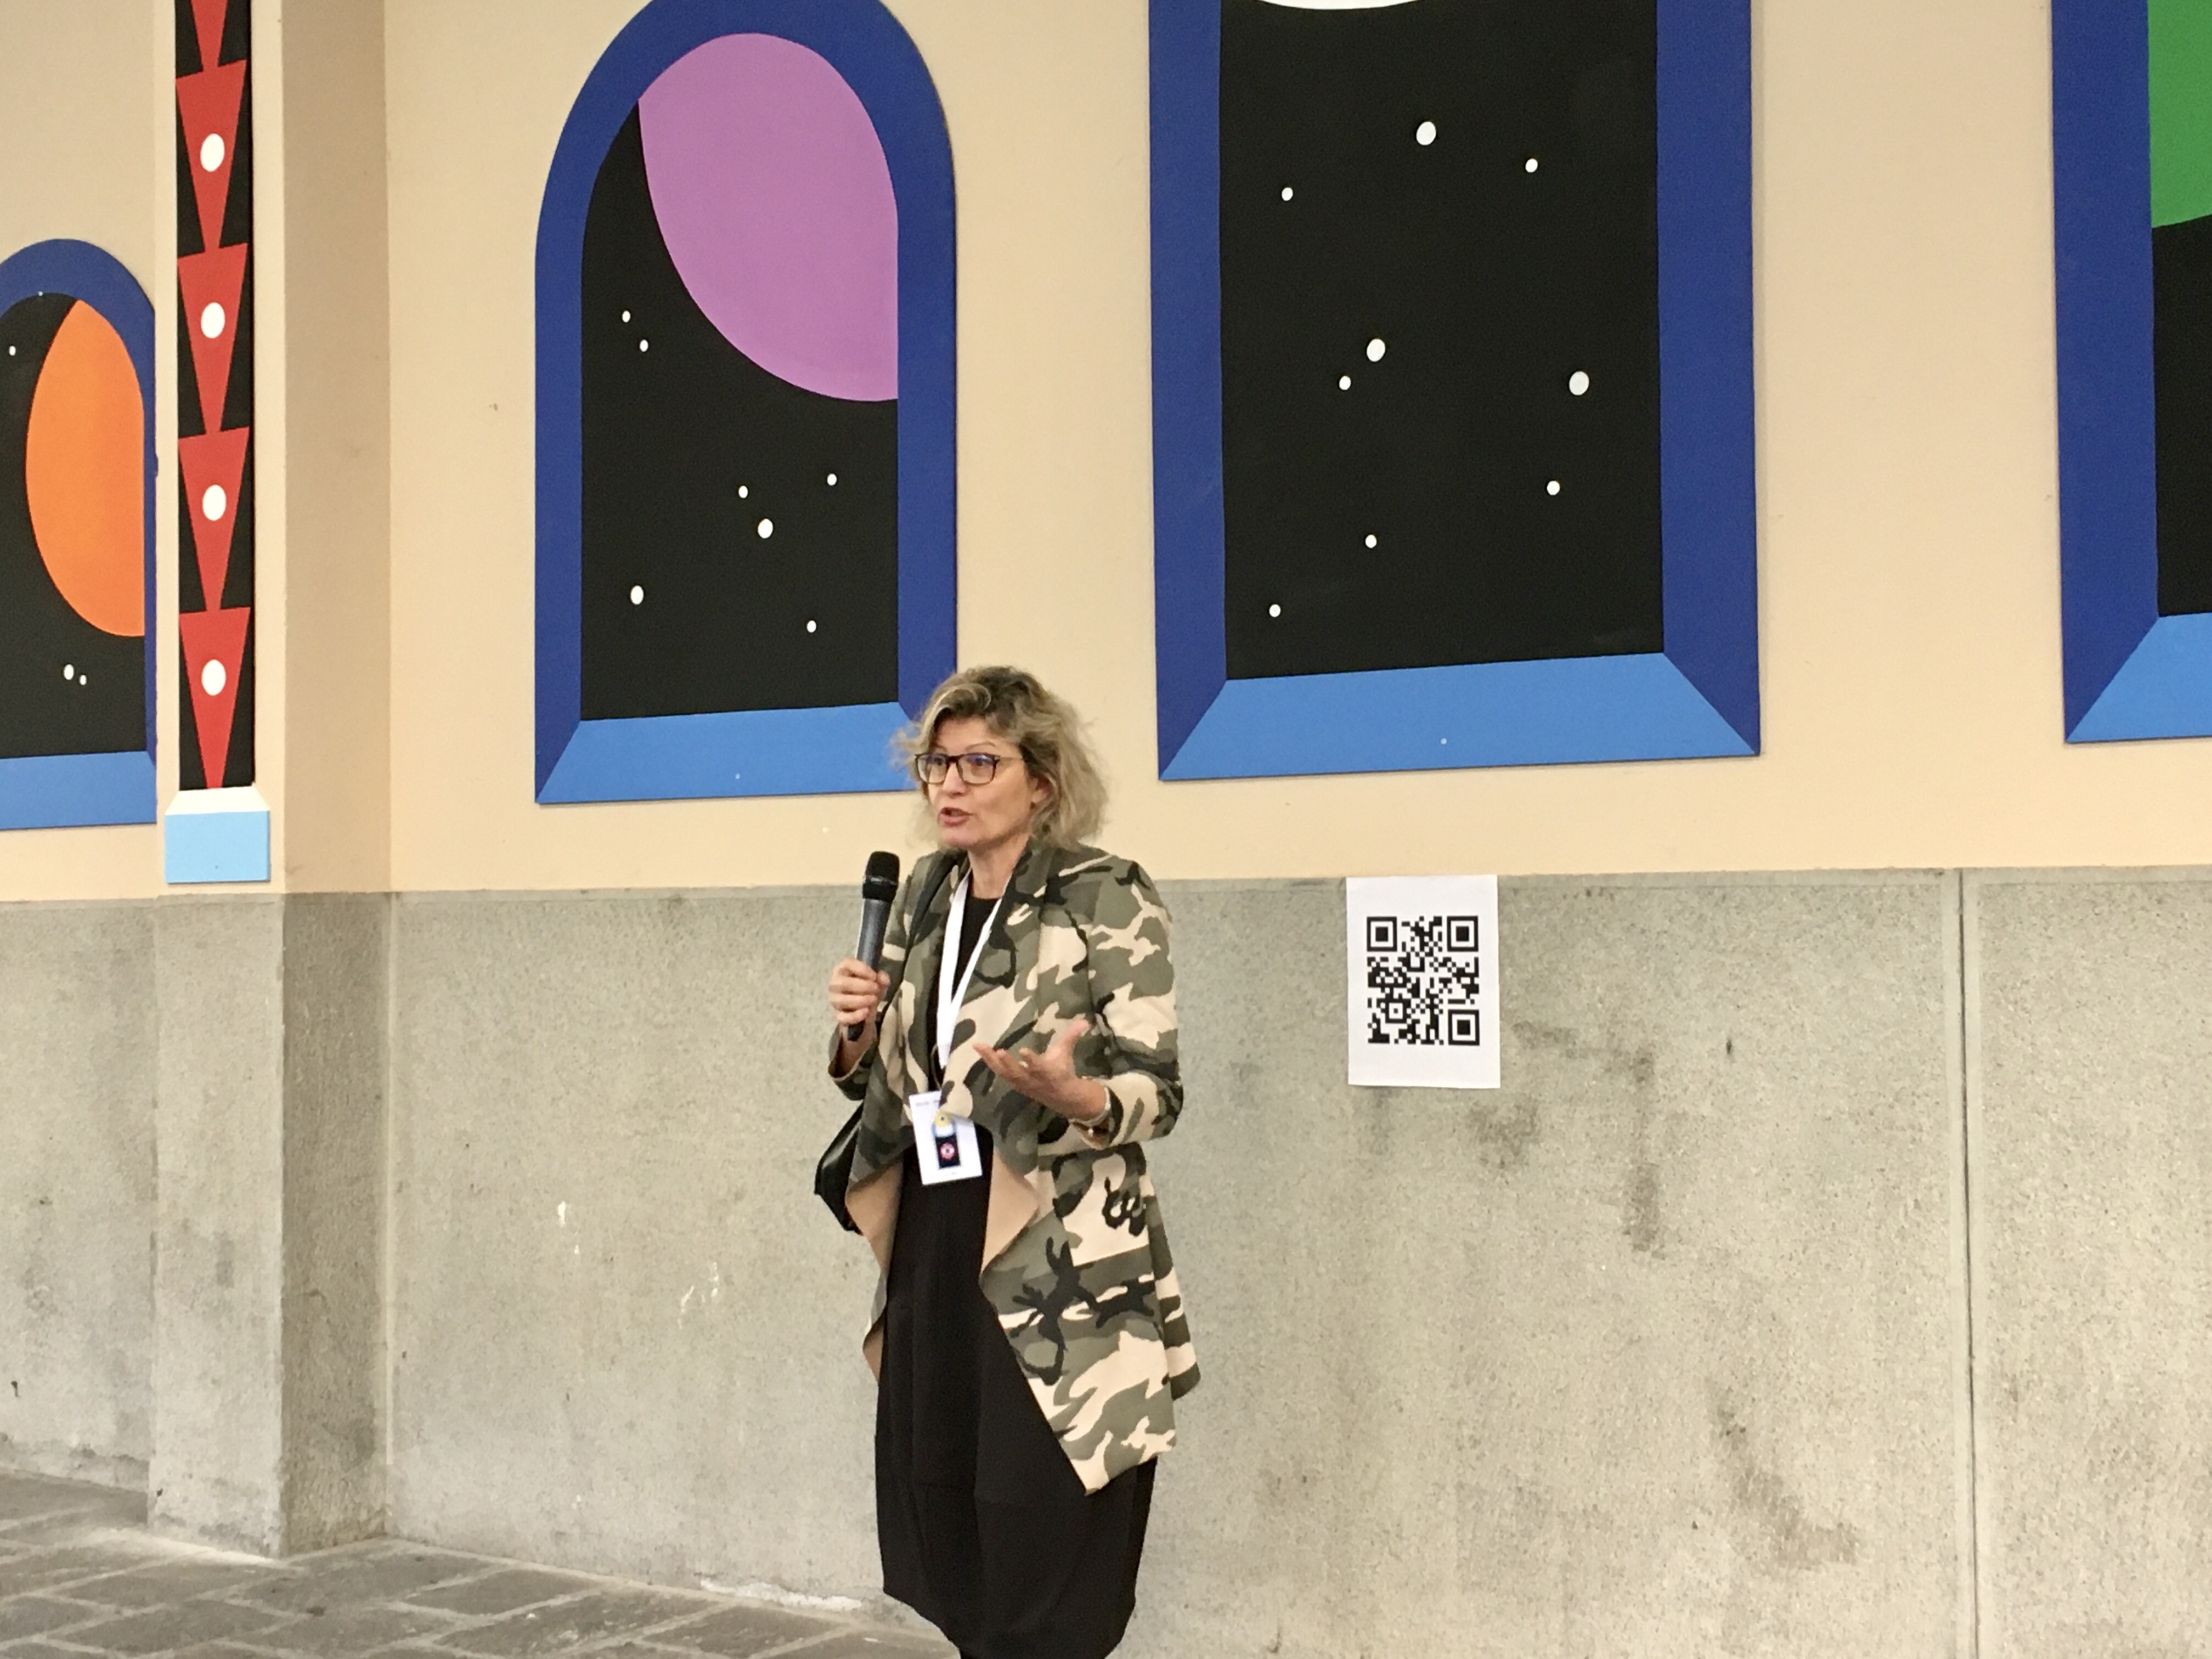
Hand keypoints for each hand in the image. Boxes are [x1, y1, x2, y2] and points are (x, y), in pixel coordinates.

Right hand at [828, 958, 889, 1032]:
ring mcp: (834, 1000)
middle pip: (841, 983)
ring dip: (860, 1000)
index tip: (874, 976)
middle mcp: (835, 983)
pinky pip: (842, 1017)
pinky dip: (855, 1015)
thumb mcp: (878, 981)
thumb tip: (883, 979)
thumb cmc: (869, 988)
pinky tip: (866, 1012)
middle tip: (875, 989)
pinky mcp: (837, 1015)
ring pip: (841, 1000)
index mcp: (843, 969)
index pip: (847, 964)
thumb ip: (882, 978)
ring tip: (873, 999)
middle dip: (862, 986)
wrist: (866, 1008)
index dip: (861, 969)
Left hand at [975, 1017, 1108, 1125]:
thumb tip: (1084, 1021)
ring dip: (991, 1061)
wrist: (1062, 1097)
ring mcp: (1021, 1083)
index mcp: (1048, 1072)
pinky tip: (981, 1051)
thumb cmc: (1062, 1070)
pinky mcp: (1014, 1083)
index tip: (1023, 1051)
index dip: (1032, 1060)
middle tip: (997, 1051)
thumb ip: (1072, 1036)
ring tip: (979, 1046)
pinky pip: (999, 1073)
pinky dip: (990, 1063)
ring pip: (1004, 1073)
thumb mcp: (1066, 1053)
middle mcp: (1032, 1080)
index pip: (1039, 1067)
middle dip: (1007, 1064)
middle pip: (1017, 1073)